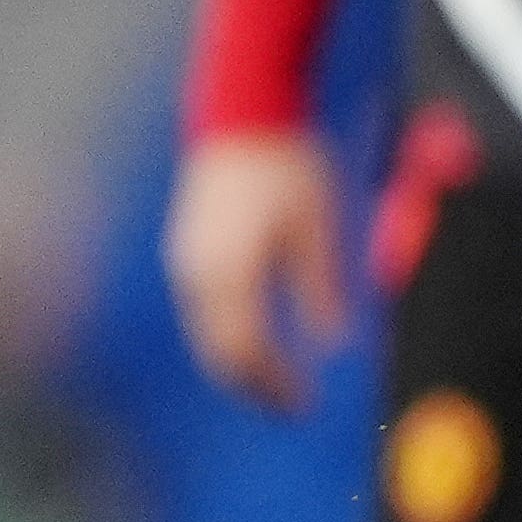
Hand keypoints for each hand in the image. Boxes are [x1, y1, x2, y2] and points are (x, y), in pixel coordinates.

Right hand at [166, 131, 346, 413]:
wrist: (245, 113)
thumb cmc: (287, 167)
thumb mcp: (317, 228)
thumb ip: (321, 289)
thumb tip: (334, 345)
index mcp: (231, 273)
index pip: (247, 350)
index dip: (274, 385)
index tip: (303, 406)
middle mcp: (198, 273)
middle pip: (219, 350)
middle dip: (253, 385)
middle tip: (289, 408)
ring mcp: (187, 259)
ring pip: (207, 332)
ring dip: (239, 362)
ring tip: (274, 382)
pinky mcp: (188, 246)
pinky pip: (203, 309)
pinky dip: (228, 334)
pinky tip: (256, 338)